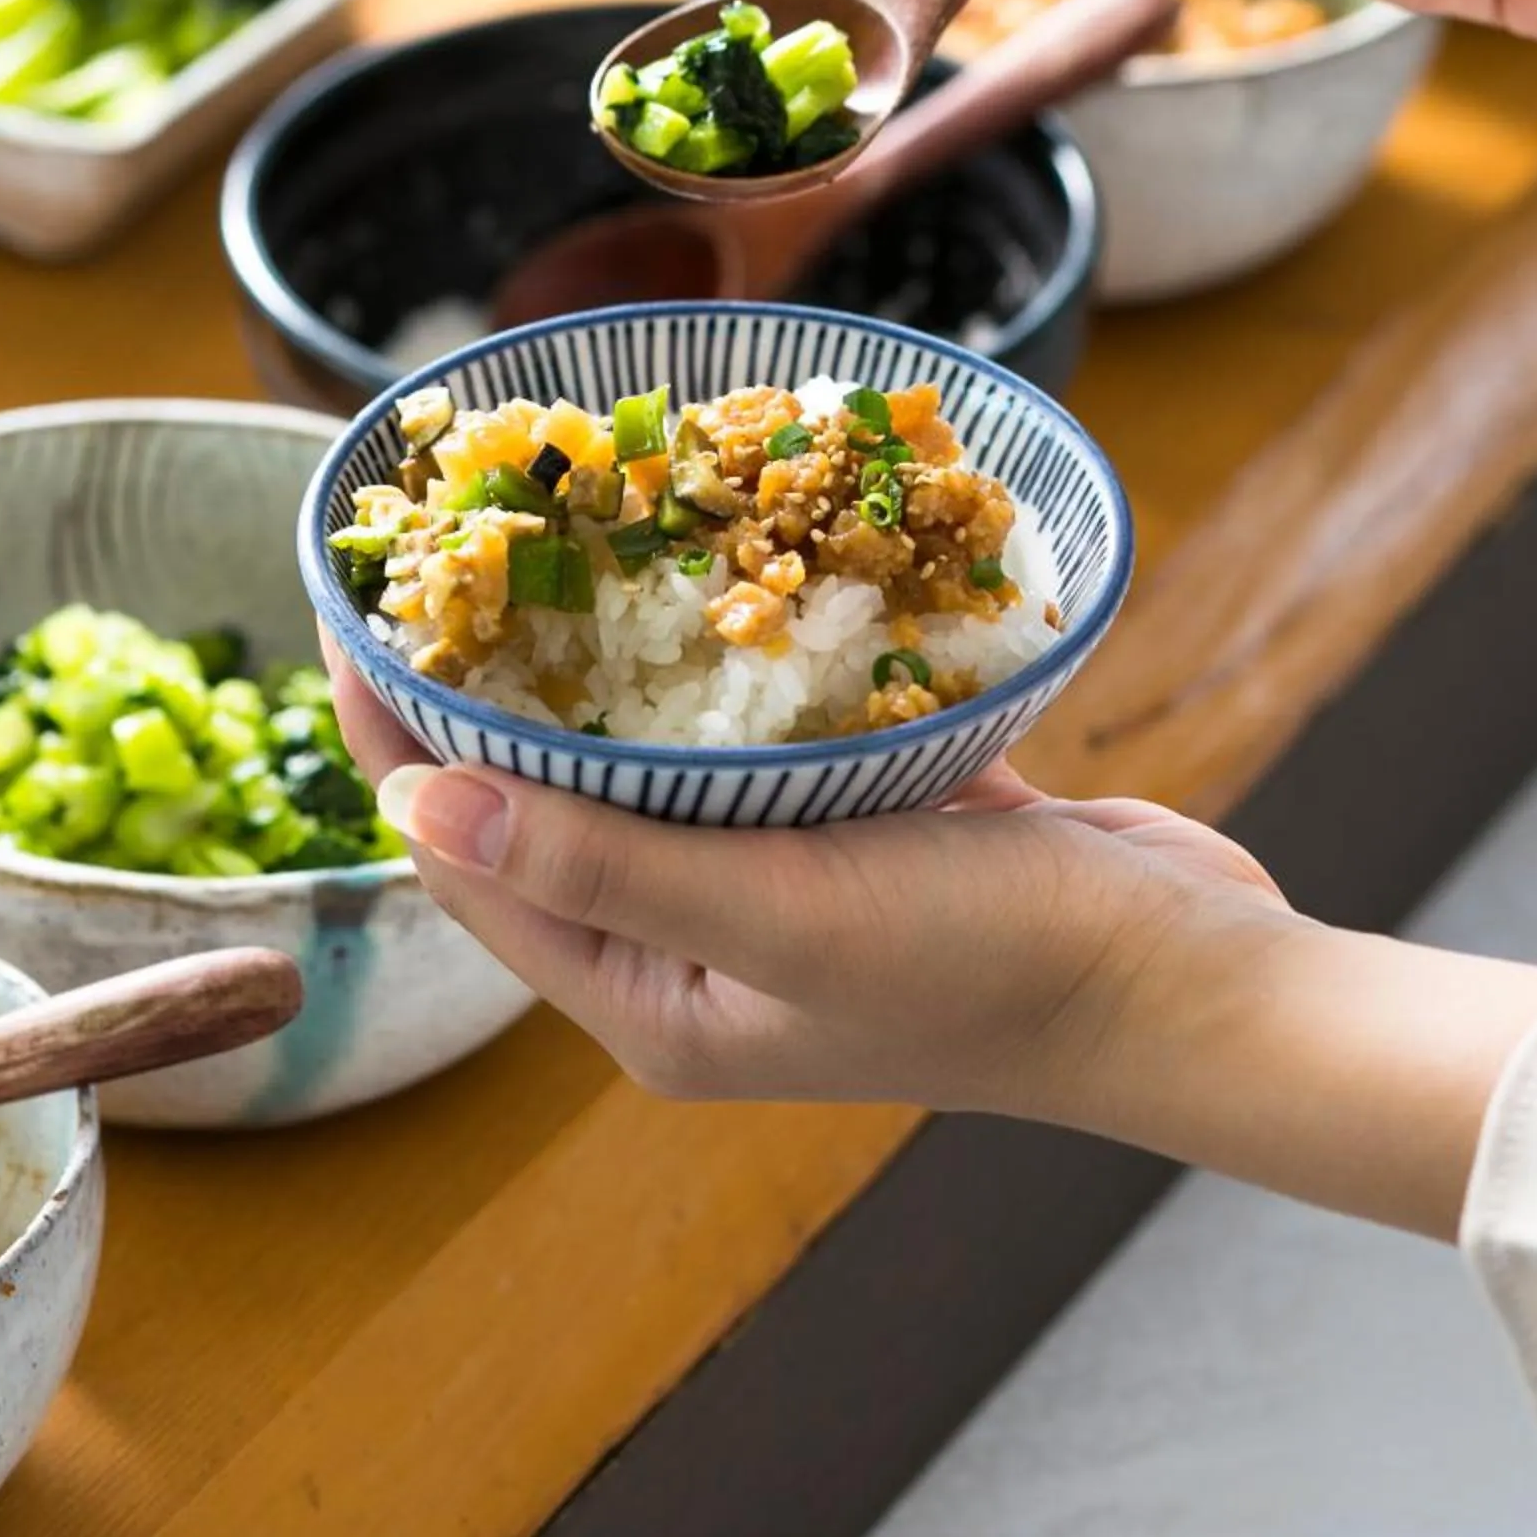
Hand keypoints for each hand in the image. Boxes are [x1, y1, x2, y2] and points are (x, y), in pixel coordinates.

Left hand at [329, 650, 1536, 1237]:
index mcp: (648, 997)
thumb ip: (601, 857)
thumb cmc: (990, 967)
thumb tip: (415, 801)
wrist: (1190, 977)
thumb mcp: (780, 910)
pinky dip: (715, 660)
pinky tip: (692, 565)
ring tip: (536, 538)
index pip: (475, 857)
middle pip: (544, 800)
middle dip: (483, 684)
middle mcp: (693, 947)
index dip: (396, 738)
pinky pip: (748, 737)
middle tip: (434, 553)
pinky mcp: (853, 830)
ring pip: (645, 760)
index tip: (346, 611)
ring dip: (594, 661)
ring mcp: (776, 885)